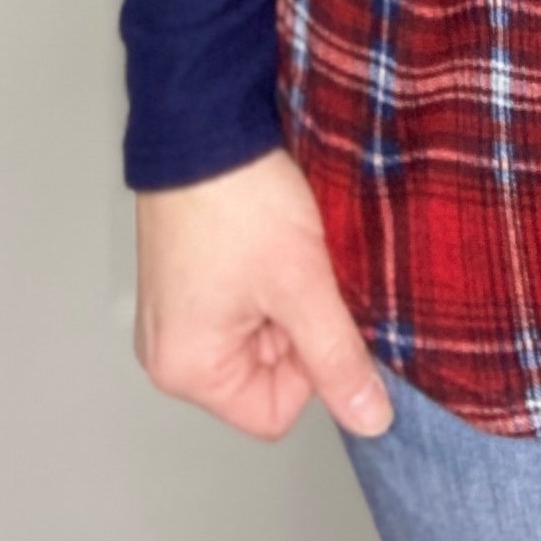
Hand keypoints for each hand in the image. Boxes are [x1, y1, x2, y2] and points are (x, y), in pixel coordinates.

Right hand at [134, 146, 394, 443]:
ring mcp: (173, 314)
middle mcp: (168, 352)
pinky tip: (267, 238)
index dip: (309, 366)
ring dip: (283, 297)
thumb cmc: (239, 202)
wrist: (202, 120)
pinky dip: (264, 278)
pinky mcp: (183, 279)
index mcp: (186, 370)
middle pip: (264, 375)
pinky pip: (240, 304)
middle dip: (295, 326)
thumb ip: (338, 358)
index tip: (313, 308)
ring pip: (258, 334)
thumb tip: (371, 420)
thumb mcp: (301, 285)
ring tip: (281, 248)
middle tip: (297, 271)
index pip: (274, 411)